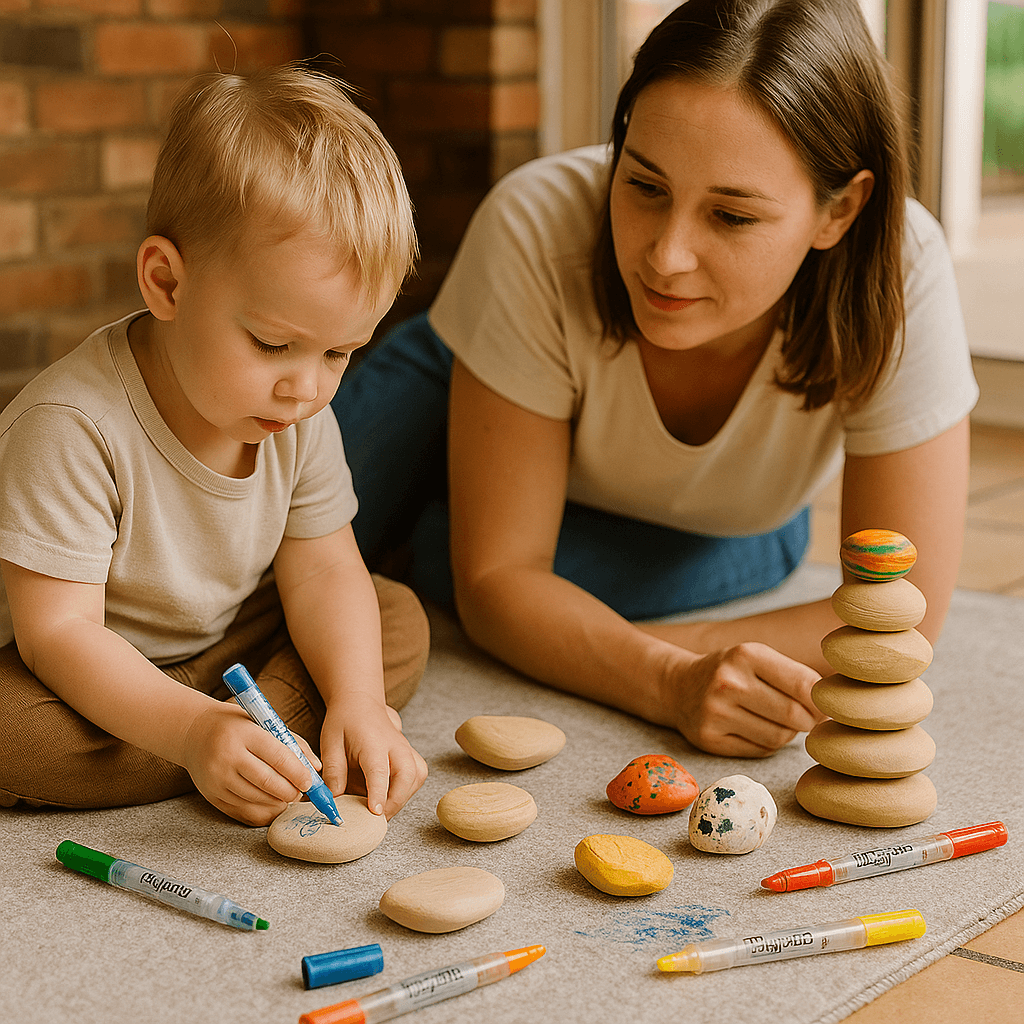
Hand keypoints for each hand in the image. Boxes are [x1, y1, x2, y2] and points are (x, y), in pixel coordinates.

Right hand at [181, 701, 322, 825]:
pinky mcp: (211, 796)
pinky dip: (263, 812)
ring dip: (279, 803)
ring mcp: (217, 779)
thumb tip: (317, 768)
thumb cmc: (238, 725)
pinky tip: (273, 805)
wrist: (194, 732)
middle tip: (301, 791)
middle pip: (268, 783)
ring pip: (257, 800)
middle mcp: (228, 757)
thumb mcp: (264, 722)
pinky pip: (243, 813)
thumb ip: (292, 743)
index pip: (277, 757)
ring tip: (288, 796)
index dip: (298, 772)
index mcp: (244, 734)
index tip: (310, 781)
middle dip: (291, 791)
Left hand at [320, 696, 427, 818]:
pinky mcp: (410, 754)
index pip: (380, 770)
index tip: (375, 812)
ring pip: (417, 776)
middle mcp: (395, 745)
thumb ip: (333, 772)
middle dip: (396, 800)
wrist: (360, 702)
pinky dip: (408, 790)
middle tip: (376, 818)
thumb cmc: (344, 723)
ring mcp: (406, 748)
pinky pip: (418, 775)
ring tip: (383, 809)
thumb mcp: (330, 744)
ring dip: (404, 796)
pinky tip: (392, 796)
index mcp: (373, 742)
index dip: (378, 793)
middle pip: (408, 774)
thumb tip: (334, 800)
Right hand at [668, 642, 823, 756]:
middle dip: (808, 721)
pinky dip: (767, 745)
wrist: (679, 686)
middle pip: (793, 715)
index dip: (821, 700)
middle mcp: (728, 682)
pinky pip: (760, 751)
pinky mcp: (709, 739)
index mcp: (745, 655)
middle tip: (806, 719)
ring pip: (779, 737)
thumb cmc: (731, 672)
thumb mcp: (757, 658)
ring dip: (788, 734)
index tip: (823, 705)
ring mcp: (715, 712)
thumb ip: (795, 677)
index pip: (803, 684)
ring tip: (777, 721)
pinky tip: (757, 730)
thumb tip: (833, 710)